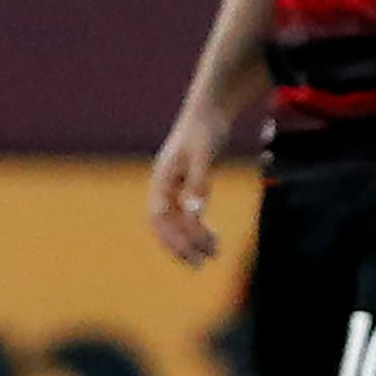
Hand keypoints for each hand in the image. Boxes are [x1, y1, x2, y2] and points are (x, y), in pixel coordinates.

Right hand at [149, 105, 225, 265]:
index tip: (192, 254)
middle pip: (166, 225)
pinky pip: (187, 215)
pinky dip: (198, 229)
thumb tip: (195, 214)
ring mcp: (174, 187)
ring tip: (214, 254)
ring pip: (177, 222)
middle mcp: (164, 186)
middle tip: (202, 264)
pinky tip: (213, 237)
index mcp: (161, 179)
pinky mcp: (186, 187)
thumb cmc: (205, 129)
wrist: (210, 110)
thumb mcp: (204, 155)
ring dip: (192, 240)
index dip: (173, 238)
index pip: (161, 218)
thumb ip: (199, 183)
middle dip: (181, 246)